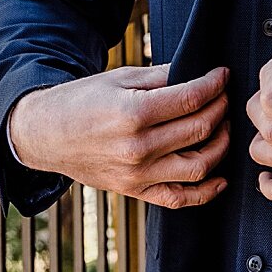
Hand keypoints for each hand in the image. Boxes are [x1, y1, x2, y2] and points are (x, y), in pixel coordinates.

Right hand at [7, 64, 229, 210]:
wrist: (47, 133)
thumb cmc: (81, 101)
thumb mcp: (120, 77)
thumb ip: (161, 76)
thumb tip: (196, 73)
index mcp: (133, 113)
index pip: (192, 99)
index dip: (215, 84)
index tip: (222, 75)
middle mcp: (138, 147)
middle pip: (199, 129)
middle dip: (221, 109)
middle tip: (224, 97)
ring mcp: (138, 174)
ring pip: (199, 165)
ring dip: (220, 145)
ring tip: (222, 127)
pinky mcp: (135, 191)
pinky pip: (179, 198)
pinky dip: (205, 191)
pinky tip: (219, 177)